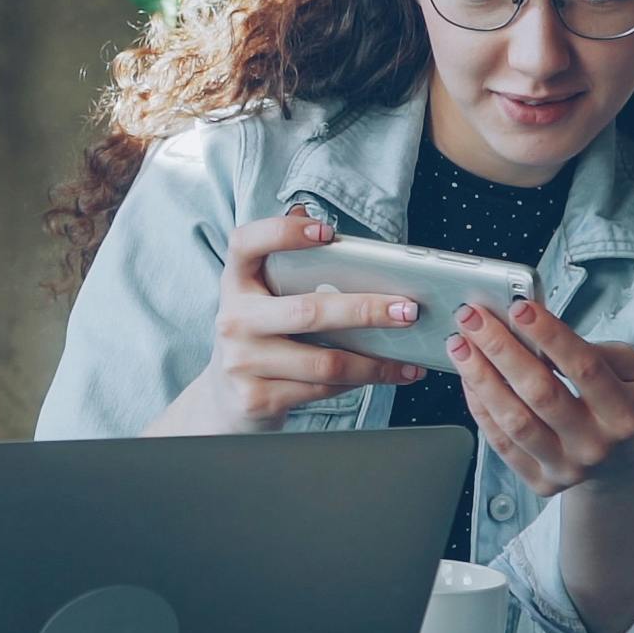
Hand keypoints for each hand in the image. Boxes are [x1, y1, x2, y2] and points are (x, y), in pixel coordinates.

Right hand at [149, 212, 425, 433]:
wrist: (226, 400)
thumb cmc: (261, 338)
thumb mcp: (264, 301)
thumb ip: (290, 271)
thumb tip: (332, 236)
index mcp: (237, 283)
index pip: (247, 243)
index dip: (283, 233)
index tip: (327, 233)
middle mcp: (234, 320)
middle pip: (308, 311)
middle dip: (366, 310)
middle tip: (408, 310)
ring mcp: (242, 362)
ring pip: (324, 362)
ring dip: (375, 362)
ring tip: (408, 358)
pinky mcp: (258, 398)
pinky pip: (322, 389)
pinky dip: (360, 382)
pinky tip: (384, 375)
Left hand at [442, 299, 633, 497]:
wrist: (626, 468)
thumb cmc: (625, 409)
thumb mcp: (633, 375)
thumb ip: (596, 352)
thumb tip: (541, 334)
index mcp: (624, 414)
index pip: (584, 367)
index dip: (549, 335)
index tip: (519, 308)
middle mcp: (594, 445)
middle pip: (539, 392)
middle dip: (501, 348)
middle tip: (473, 318)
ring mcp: (566, 467)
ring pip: (513, 420)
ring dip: (480, 377)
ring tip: (460, 346)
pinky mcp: (541, 481)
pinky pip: (501, 443)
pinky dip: (480, 407)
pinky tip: (469, 378)